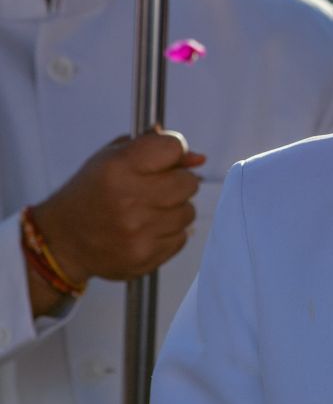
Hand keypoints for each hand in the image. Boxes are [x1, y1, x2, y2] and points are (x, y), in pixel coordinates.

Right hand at [32, 130, 205, 285]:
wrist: (63, 241)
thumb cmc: (90, 193)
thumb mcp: (111, 158)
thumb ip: (154, 147)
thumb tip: (199, 158)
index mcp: (119, 168)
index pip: (173, 148)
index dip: (172, 152)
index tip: (162, 159)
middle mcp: (130, 199)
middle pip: (188, 182)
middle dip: (177, 182)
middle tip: (156, 188)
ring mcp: (139, 231)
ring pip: (188, 212)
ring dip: (174, 209)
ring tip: (148, 211)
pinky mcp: (147, 257)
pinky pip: (181, 237)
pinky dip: (169, 232)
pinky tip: (147, 230)